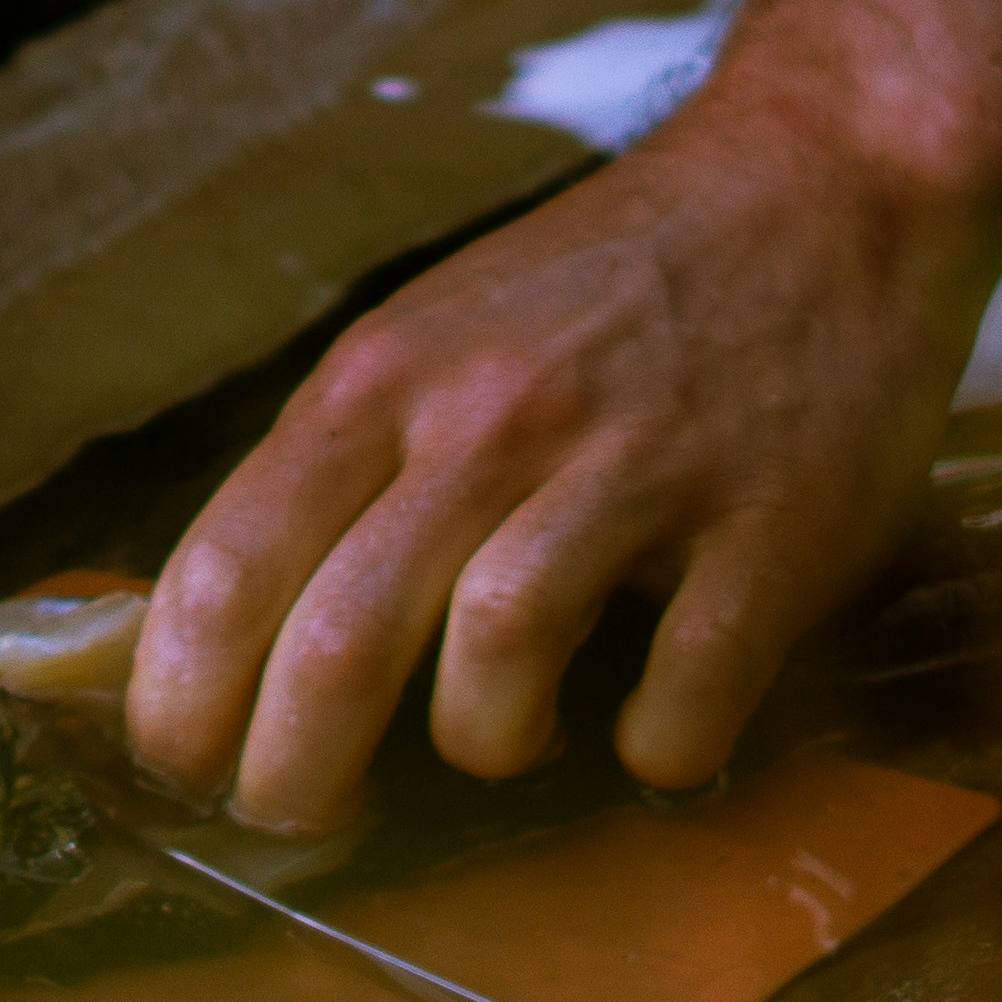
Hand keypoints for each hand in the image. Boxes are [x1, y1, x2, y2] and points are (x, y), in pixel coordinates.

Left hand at [126, 0, 1001, 827]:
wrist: (822, 181)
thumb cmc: (607, 288)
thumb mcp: (430, 333)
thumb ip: (337, 462)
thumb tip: (215, 629)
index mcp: (384, 380)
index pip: (225, 569)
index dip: (179, 702)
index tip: (185, 769)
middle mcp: (490, 421)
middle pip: (336, 647)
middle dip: (294, 779)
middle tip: (309, 821)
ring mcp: (635, 472)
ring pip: (494, 670)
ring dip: (481, 748)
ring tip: (504, 740)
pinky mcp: (771, 528)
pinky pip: (681, 699)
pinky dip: (655, 750)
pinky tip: (654, 732)